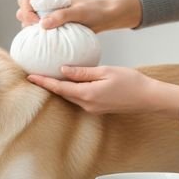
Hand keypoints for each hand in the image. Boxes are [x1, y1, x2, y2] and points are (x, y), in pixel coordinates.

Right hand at [15, 0, 141, 32]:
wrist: (105, 17)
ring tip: (43, 38)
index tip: (36, 23)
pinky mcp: (54, 24)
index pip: (25, 0)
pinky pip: (40, 30)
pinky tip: (47, 44)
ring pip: (29, 21)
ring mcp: (49, 14)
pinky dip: (40, 36)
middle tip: (38, 30)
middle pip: (23, 10)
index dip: (26, 12)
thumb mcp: (79, 12)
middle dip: (26, 20)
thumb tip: (42, 24)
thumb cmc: (94, 11)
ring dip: (31, 29)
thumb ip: (62, 16)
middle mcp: (46, 3)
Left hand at [27, 66, 178, 118]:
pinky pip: (80, 98)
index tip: (30, 76)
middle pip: (62, 94)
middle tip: (35, 74)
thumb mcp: (105, 71)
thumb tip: (63, 70)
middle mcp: (87, 104)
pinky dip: (71, 90)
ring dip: (59, 88)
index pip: (59, 88)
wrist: (148, 98)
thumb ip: (83, 72)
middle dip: (48, 84)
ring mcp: (93, 108)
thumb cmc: (131, 82)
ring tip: (48, 76)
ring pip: (70, 96)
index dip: (43, 81)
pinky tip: (70, 81)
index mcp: (87, 94)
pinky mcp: (98, 108)